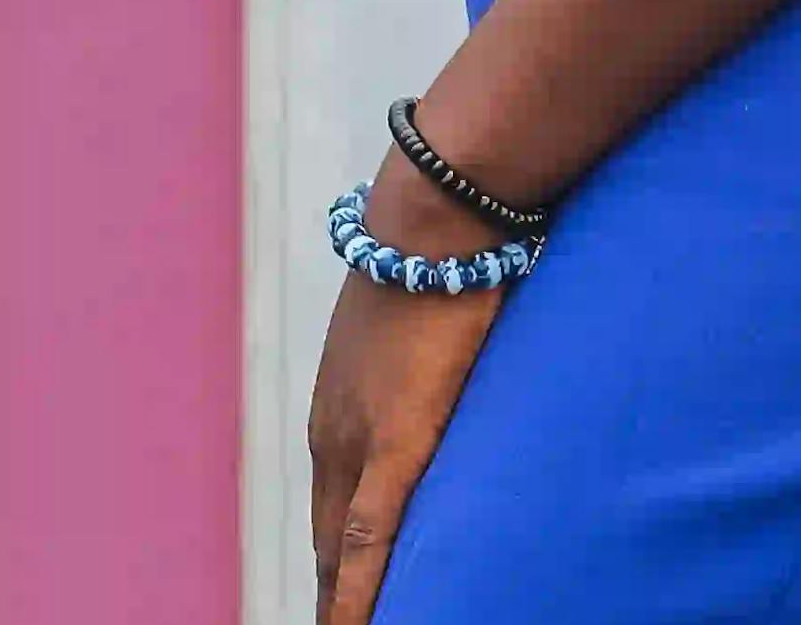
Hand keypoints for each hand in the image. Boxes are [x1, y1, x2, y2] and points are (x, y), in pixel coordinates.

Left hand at [305, 158, 507, 621]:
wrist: (435, 215)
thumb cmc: (445, 248)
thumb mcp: (425, 315)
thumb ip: (437, 352)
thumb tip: (473, 361)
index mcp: (341, 407)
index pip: (332, 507)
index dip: (338, 561)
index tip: (342, 598)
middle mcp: (335, 433)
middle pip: (327, 541)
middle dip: (337, 593)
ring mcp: (358, 441)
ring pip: (342, 552)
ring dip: (349, 599)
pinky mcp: (395, 441)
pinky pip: (369, 538)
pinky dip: (361, 591)